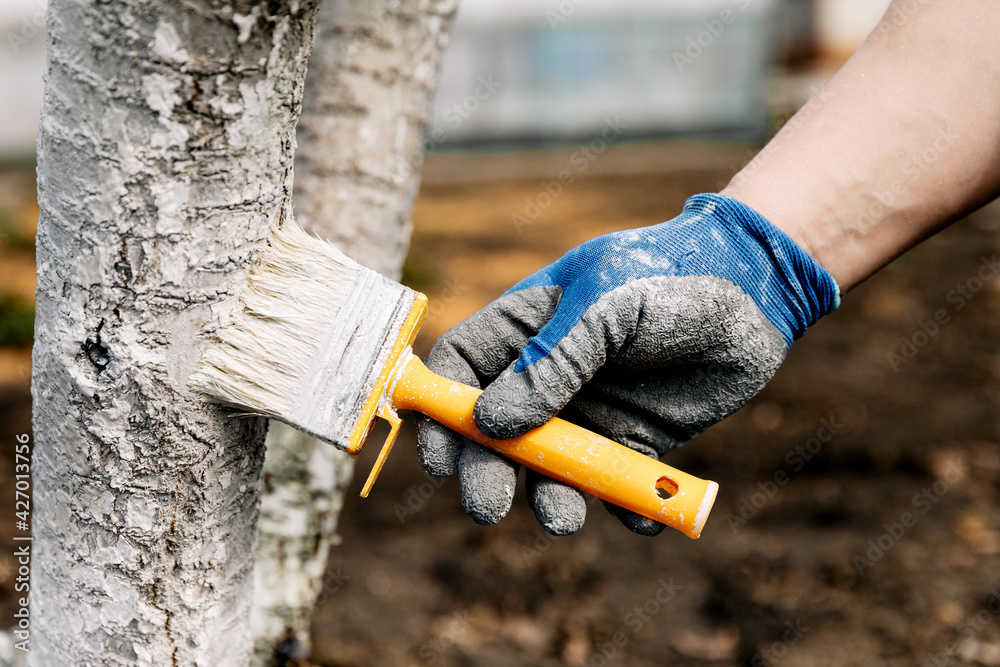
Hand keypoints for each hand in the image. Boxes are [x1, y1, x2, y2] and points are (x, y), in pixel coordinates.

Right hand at [414, 193, 838, 535]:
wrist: (757, 290)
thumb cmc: (669, 276)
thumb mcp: (604, 307)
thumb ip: (549, 363)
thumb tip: (489, 424)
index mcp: (525, 327)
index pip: (459, 370)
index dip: (439, 413)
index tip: (440, 458)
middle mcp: (548, 374)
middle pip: (493, 433)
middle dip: (486, 471)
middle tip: (490, 507)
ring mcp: (591, 409)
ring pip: (550, 468)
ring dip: (549, 498)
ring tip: (564, 519)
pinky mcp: (636, 438)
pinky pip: (615, 484)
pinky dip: (621, 506)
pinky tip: (639, 514)